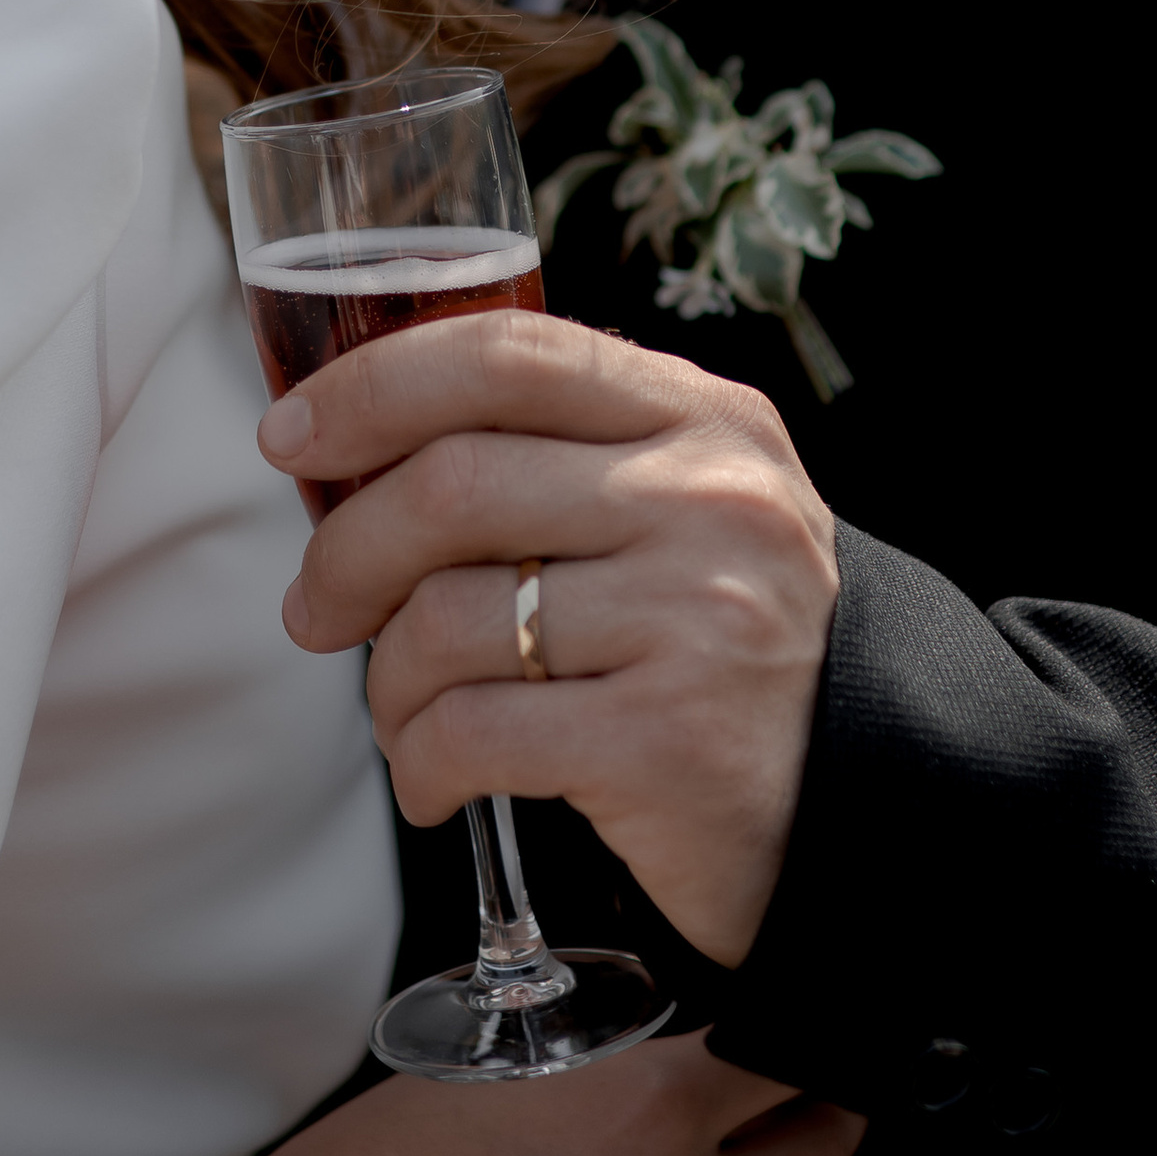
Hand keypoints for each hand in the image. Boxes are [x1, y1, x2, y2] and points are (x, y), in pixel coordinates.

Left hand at [263, 312, 837, 967]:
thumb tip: (354, 441)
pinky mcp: (668, 741)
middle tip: (314, 610)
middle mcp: (712, 501)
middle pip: (451, 486)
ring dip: (385, 683)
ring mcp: (697, 619)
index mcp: (707, 417)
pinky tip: (436, 780)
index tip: (289, 437)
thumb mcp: (682, 508)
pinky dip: (420, 765)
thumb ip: (561, 451)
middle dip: (343, 555)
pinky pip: (472, 733)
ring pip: (445, 621)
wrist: (867, 802)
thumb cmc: (723, 643)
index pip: (507, 354)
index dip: (371, 385)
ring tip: (402, 714)